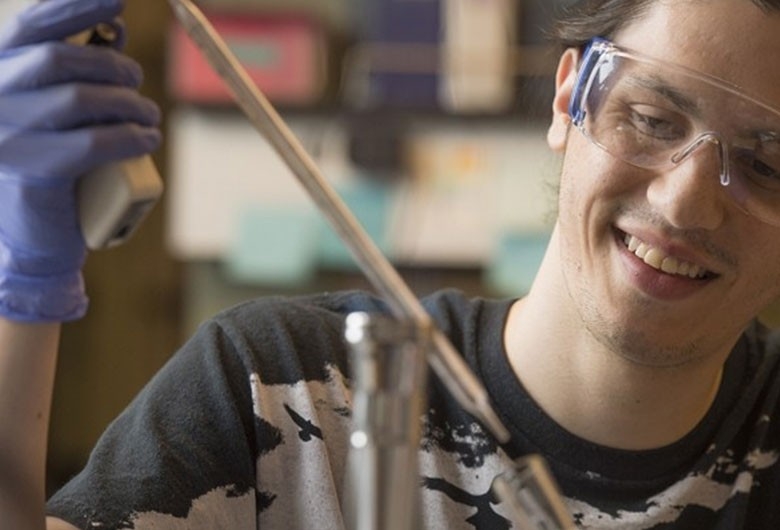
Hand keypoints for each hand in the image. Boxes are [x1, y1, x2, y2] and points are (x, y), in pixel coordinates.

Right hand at [0, 0, 161, 321]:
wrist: (34, 235)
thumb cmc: (54, 164)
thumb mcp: (62, 111)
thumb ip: (82, 70)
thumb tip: (115, 29)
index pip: (32, 27)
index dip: (75, 7)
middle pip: (62, 60)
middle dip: (114, 66)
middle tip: (137, 84)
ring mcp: (9, 137)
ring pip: (82, 99)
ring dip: (130, 104)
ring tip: (149, 118)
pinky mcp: (35, 172)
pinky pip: (93, 142)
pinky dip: (131, 137)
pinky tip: (148, 139)